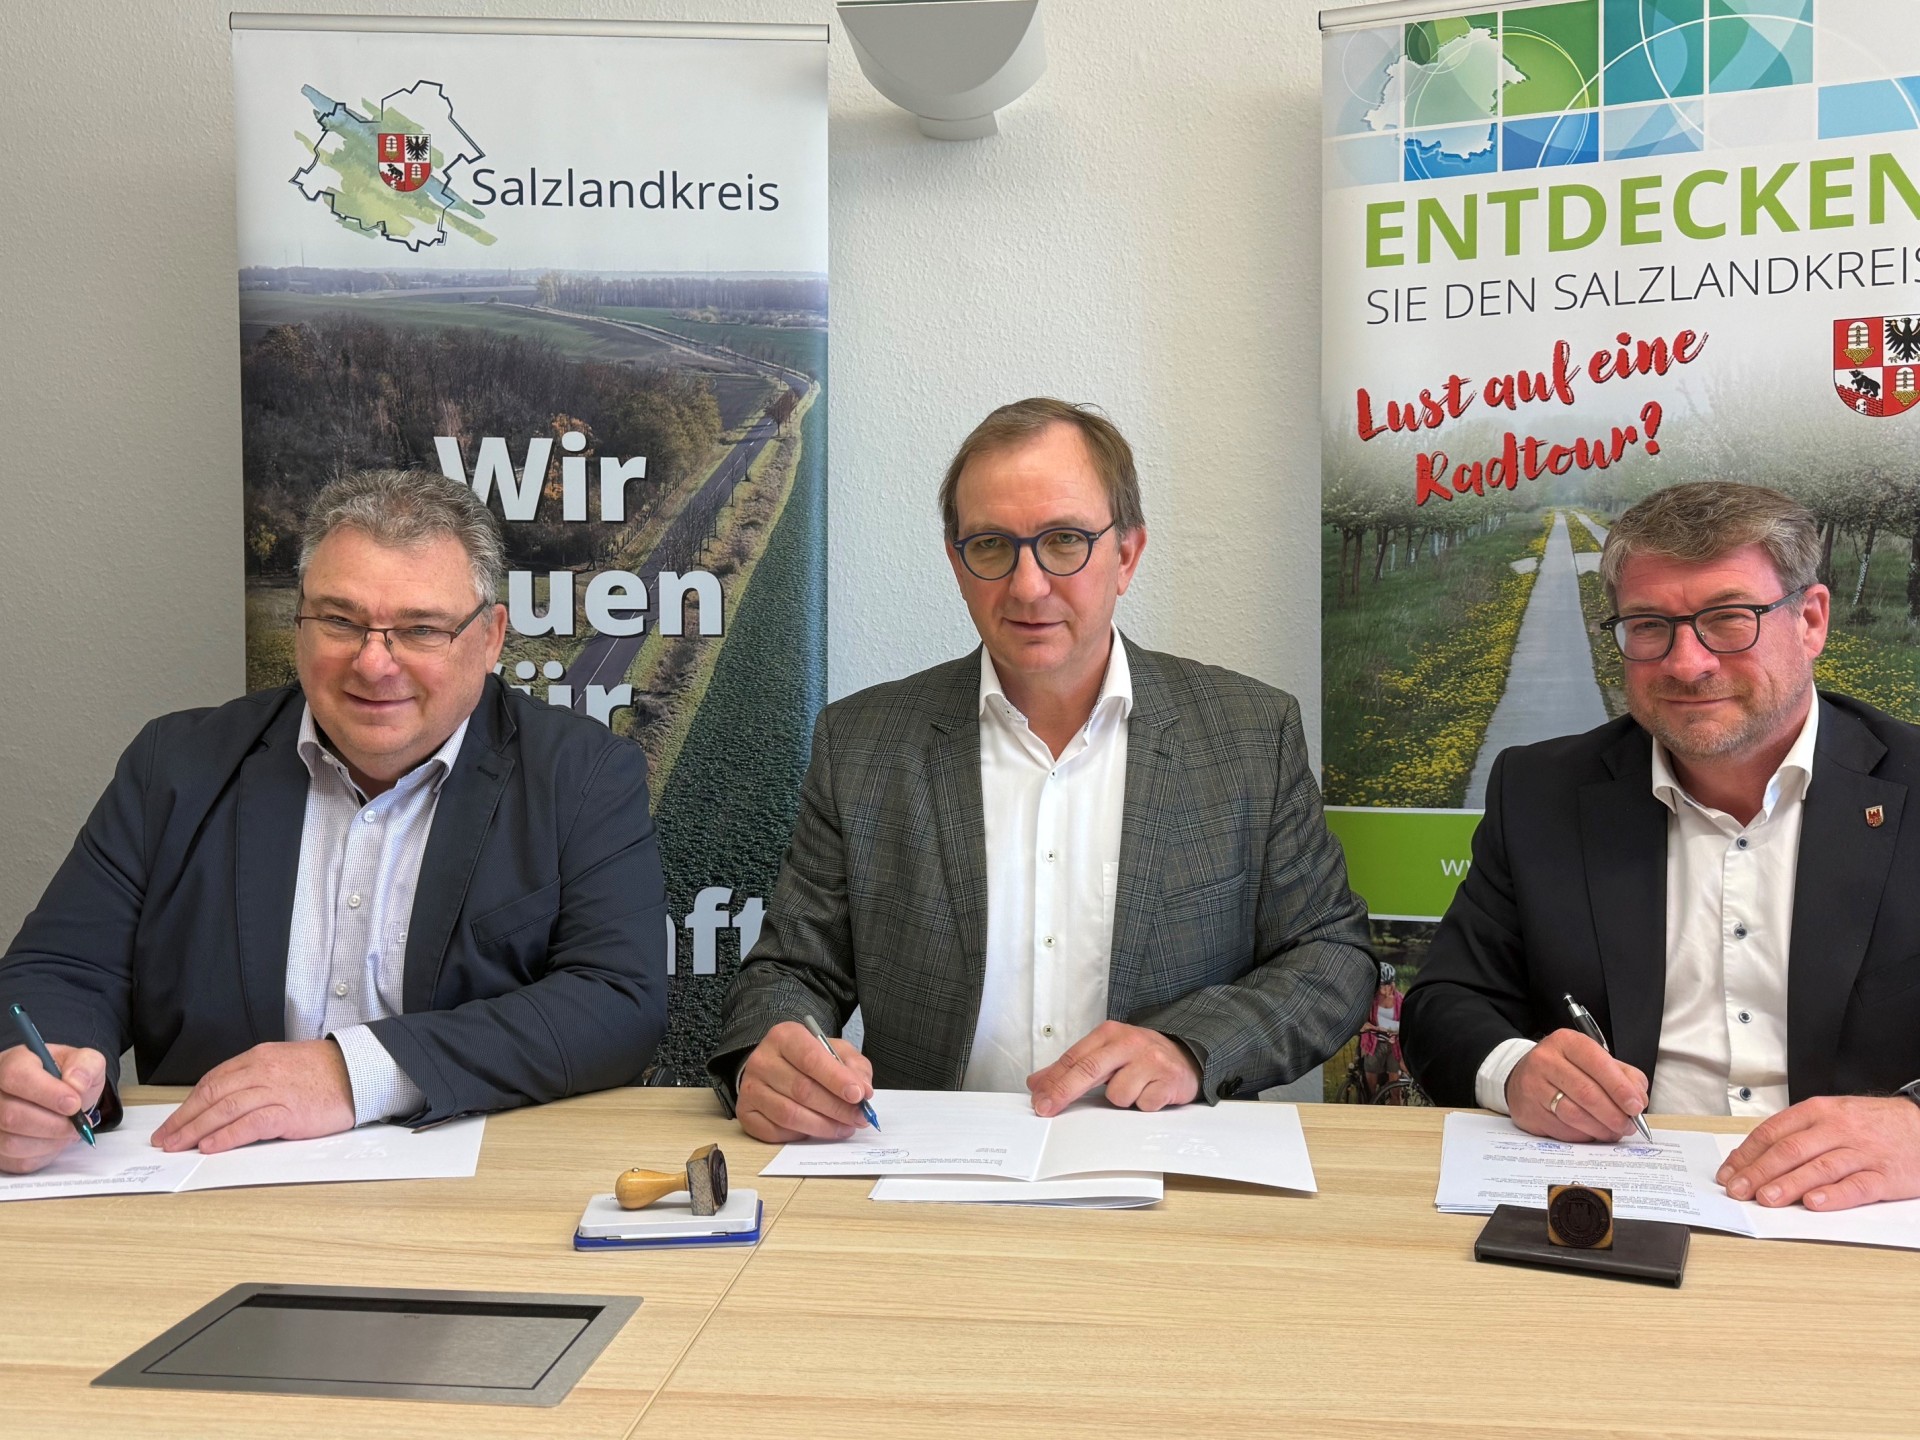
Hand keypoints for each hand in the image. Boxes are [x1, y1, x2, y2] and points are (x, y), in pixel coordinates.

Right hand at [0, 1042, 105, 1174]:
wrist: (59, 1097)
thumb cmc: (67, 1077)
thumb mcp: (84, 1062)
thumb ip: (86, 1065)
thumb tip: (76, 1084)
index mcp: (13, 1063)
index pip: (18, 1077)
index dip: (48, 1094)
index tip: (74, 1104)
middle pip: (11, 1115)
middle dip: (53, 1125)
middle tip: (78, 1124)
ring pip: (12, 1142)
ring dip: (50, 1142)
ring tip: (69, 1132)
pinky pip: (17, 1161)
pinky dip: (44, 1155)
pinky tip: (55, 1141)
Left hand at [152, 1039, 355, 1153]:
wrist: (360, 1071)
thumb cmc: (326, 1071)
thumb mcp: (285, 1063)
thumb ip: (257, 1078)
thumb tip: (228, 1102)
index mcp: (258, 1058)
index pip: (213, 1081)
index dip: (189, 1103)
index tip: (174, 1120)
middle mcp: (261, 1071)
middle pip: (212, 1095)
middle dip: (183, 1119)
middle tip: (164, 1139)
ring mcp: (274, 1090)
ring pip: (224, 1109)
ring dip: (195, 1130)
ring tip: (178, 1146)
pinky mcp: (289, 1111)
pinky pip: (249, 1124)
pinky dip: (226, 1136)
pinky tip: (210, 1147)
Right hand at [735, 1021, 874, 1142]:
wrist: (774, 1067)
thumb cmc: (808, 1059)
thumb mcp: (834, 1051)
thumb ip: (853, 1067)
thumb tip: (863, 1091)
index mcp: (784, 1037)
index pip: (810, 1059)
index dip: (837, 1079)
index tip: (859, 1095)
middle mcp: (762, 1060)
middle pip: (802, 1090)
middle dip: (836, 1108)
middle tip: (859, 1118)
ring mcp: (750, 1088)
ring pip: (789, 1114)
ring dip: (823, 1126)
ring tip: (844, 1127)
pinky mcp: (745, 1113)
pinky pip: (775, 1131)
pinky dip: (801, 1135)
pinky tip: (817, 1130)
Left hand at [1026, 1021, 1199, 1117]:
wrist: (1187, 1056)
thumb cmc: (1140, 1057)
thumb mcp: (1106, 1054)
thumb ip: (1072, 1068)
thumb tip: (1037, 1083)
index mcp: (1109, 1033)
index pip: (1074, 1058)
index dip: (1053, 1080)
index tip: (1038, 1099)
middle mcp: (1129, 1043)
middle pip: (1089, 1070)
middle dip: (1064, 1092)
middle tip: (1046, 1109)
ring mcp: (1151, 1060)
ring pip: (1117, 1095)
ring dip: (1122, 1100)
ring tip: (1134, 1089)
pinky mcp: (1168, 1080)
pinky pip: (1143, 1105)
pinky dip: (1143, 1105)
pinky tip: (1150, 1094)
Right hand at [1505, 1029, 1648, 1142]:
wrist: (1524, 1077)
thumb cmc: (1567, 1069)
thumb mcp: (1594, 1061)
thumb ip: (1623, 1076)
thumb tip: (1638, 1100)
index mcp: (1566, 1042)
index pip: (1597, 1063)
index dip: (1620, 1088)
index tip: (1636, 1106)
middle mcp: (1545, 1060)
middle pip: (1586, 1092)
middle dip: (1613, 1113)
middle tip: (1629, 1125)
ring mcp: (1533, 1086)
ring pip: (1574, 1114)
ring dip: (1600, 1128)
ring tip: (1614, 1131)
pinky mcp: (1529, 1111)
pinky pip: (1562, 1129)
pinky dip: (1583, 1135)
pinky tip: (1592, 1132)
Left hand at [1716, 1095, 1919, 1210]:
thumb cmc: (1871, 1124)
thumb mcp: (1831, 1116)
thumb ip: (1797, 1133)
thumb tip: (1755, 1158)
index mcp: (1817, 1112)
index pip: (1772, 1132)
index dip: (1746, 1154)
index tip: (1727, 1173)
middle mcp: (1837, 1129)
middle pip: (1790, 1150)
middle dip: (1758, 1172)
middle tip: (1737, 1190)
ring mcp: (1861, 1152)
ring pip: (1819, 1167)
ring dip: (1788, 1185)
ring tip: (1765, 1200)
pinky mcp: (1886, 1175)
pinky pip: (1857, 1186)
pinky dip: (1834, 1196)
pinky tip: (1813, 1204)